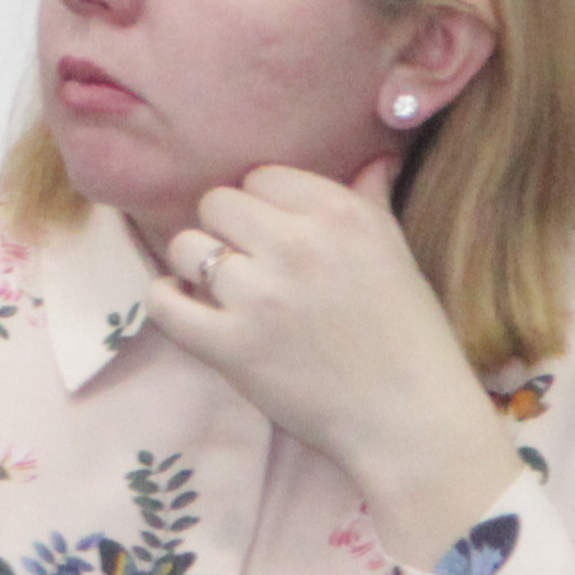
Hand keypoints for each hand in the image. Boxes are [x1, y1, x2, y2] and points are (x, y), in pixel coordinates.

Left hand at [138, 167, 519, 543]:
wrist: (410, 420)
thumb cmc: (408, 335)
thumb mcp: (394, 250)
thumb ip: (370, 196)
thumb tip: (374, 154)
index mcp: (338, 213)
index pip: (260, 177)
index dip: (262, 206)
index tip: (275, 235)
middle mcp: (295, 245)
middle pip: (216, 203)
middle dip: (227, 231)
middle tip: (247, 264)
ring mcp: (259, 297)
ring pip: (187, 247)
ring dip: (197, 267)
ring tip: (221, 289)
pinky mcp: (231, 347)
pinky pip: (164, 303)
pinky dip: (165, 301)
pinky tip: (184, 305)